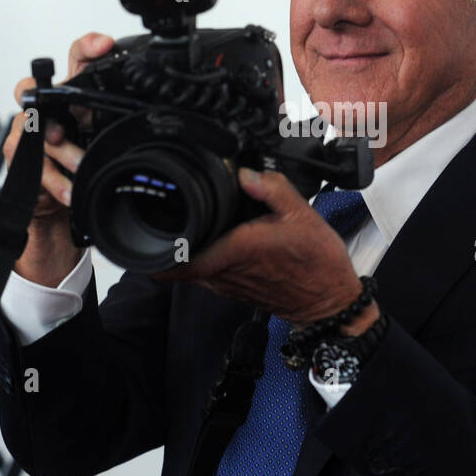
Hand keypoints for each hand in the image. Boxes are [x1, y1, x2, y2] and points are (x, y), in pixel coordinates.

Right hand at [1, 32, 114, 284]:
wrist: (64, 207)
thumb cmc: (87, 167)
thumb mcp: (112, 142)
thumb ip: (126, 128)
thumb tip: (164, 120)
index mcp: (75, 98)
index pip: (77, 60)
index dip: (88, 47)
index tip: (105, 44)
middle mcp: (48, 109)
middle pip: (33, 85)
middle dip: (47, 94)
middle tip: (67, 112)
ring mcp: (29, 132)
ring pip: (36, 128)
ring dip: (63, 151)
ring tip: (82, 166)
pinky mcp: (19, 158)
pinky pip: (32, 163)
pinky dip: (55, 180)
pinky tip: (70, 191)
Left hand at [151, 167, 374, 327]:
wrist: (329, 302)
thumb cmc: (317, 263)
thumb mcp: (302, 214)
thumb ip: (272, 188)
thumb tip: (246, 173)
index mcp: (234, 250)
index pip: (175, 259)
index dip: (153, 247)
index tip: (147, 227)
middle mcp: (224, 271)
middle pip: (174, 261)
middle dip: (168, 238)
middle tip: (169, 214)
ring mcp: (226, 284)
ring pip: (188, 268)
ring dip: (186, 248)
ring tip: (193, 223)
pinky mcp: (232, 290)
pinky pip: (206, 272)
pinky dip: (203, 257)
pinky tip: (218, 240)